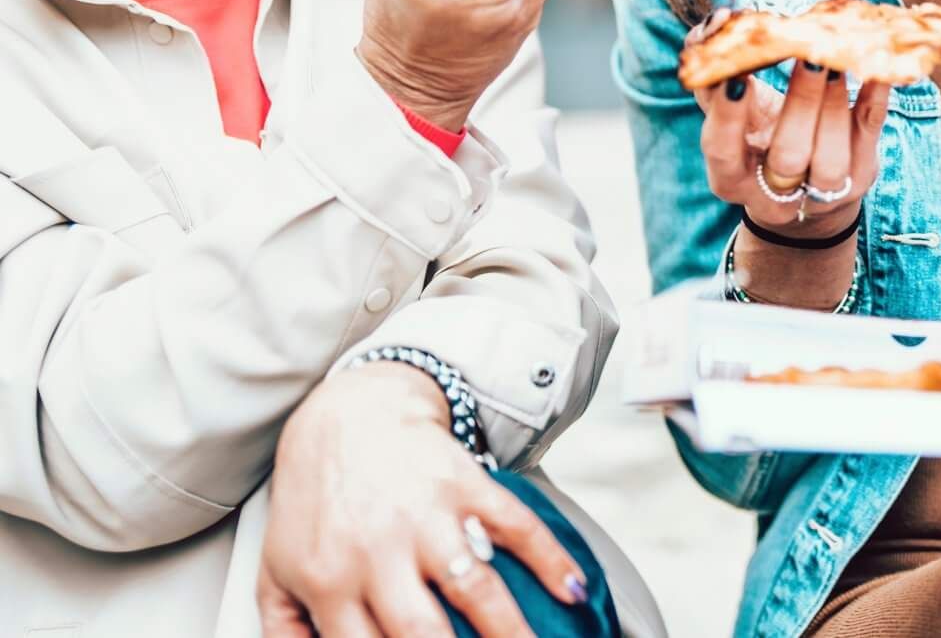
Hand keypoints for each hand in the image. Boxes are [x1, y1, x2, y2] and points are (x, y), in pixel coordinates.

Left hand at [257, 363, 586, 637]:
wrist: (348, 414)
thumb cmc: (316, 500)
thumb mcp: (278, 569)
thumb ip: (286, 629)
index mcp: (329, 583)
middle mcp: (379, 553)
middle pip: (424, 632)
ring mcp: (427, 517)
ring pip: (477, 587)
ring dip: (511, 629)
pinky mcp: (466, 483)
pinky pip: (516, 525)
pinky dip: (551, 558)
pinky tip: (572, 589)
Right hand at [687, 9, 889, 243]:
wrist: (804, 189)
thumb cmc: (755, 135)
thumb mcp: (728, 112)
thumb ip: (714, 70)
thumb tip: (719, 21)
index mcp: (730, 176)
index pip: (721, 149)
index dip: (727, 114)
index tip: (737, 75)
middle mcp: (775, 192)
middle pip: (787, 156)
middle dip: (800, 104)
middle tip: (809, 55)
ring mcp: (823, 190)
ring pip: (832, 159)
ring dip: (834, 105)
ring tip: (835, 61)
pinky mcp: (860, 172)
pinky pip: (870, 134)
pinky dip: (874, 98)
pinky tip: (874, 67)